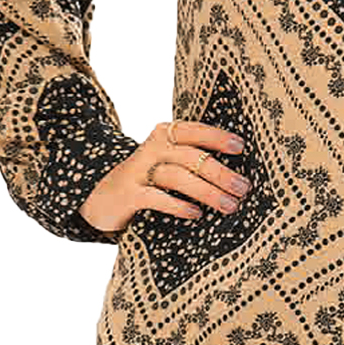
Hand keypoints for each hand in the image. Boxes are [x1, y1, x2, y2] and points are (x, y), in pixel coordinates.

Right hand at [77, 120, 251, 233]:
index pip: (193, 130)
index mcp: (164, 135)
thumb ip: (191, 158)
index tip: (240, 147)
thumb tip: (238, 172)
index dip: (217, 137)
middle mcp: (151, 148)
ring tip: (229, 205)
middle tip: (243, 187)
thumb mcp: (166, 161)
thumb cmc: (147, 178)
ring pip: (177, 176)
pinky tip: (196, 214)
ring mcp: (138, 171)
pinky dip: (178, 205)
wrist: (100, 195)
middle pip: (191, 156)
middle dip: (220, 173)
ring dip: (207, 191)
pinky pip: (155, 198)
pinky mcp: (127, 194)